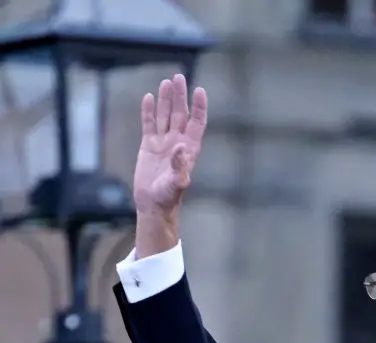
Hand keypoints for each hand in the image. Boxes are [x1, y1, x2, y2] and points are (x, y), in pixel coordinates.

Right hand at [133, 74, 206, 217]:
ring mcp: (163, 143)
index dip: (199, 106)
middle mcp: (178, 142)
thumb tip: (180, 146)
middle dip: (181, 96)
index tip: (199, 90)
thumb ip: (180, 166)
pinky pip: (149, 124)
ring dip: (166, 99)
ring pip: (165, 115)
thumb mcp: (177, 182)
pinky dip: (148, 111)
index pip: (197, 122)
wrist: (154, 204)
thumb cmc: (169, 197)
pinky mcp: (148, 146)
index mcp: (190, 149)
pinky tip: (148, 97)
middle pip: (181, 114)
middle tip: (179, 77)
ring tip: (166, 82)